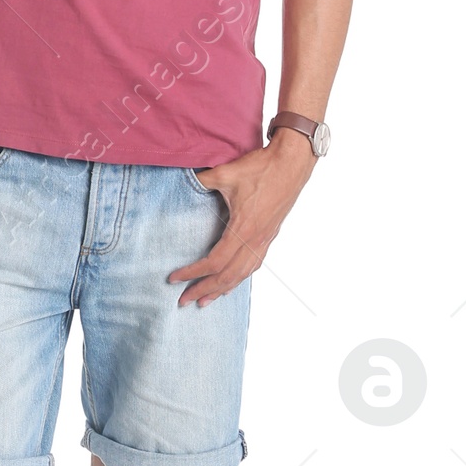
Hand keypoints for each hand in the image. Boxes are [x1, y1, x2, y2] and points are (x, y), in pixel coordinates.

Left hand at [167, 129, 314, 305]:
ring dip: (222, 290)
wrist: (291, 164)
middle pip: (227, 276)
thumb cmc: (262, 168)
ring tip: (206, 301)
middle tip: (184, 301)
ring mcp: (264, 240)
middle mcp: (255, 240)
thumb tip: (183, 182)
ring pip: (242, 275)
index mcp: (243, 229)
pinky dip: (239, 278)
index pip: (214, 262)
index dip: (193, 273)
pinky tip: (231, 282)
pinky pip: (253, 265)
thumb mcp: (226, 173)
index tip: (174, 279)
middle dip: (204, 290)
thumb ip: (201, 181)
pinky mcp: (269, 237)